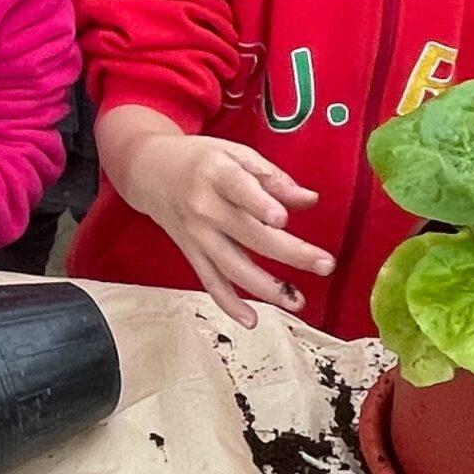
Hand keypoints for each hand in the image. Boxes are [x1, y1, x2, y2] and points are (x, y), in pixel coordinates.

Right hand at [117, 134, 333, 326]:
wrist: (149, 170)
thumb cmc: (198, 160)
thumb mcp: (234, 153)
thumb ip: (272, 177)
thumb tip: (309, 200)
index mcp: (217, 173)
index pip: (239, 190)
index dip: (259, 204)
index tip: (282, 219)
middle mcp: (204, 207)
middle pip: (248, 234)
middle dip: (289, 252)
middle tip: (324, 263)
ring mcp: (197, 234)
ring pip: (232, 266)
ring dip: (266, 287)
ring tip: (298, 300)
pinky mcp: (191, 252)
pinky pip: (210, 281)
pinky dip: (228, 304)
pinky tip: (251, 319)